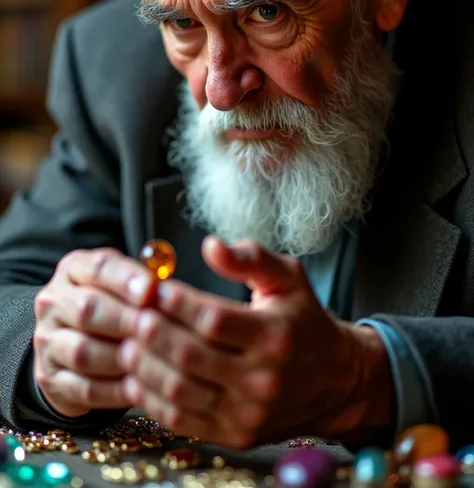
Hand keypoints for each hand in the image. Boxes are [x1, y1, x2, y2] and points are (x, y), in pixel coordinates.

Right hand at [33, 247, 155, 416]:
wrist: (72, 342)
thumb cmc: (111, 305)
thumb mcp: (123, 283)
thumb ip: (143, 283)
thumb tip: (165, 292)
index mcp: (74, 270)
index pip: (98, 267)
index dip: (126, 279)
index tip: (150, 290)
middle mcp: (54, 302)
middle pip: (86, 309)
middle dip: (125, 320)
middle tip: (153, 329)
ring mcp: (48, 341)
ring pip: (82, 351)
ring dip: (121, 358)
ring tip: (151, 360)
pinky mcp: (50, 377)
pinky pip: (84, 387)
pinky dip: (115, 390)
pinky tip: (139, 387)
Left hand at [117, 236, 393, 446]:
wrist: (334, 381)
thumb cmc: (303, 320)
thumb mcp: (288, 279)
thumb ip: (250, 258)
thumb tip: (210, 246)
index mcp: (276, 335)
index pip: (213, 319)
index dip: (177, 303)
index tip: (155, 287)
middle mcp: (264, 378)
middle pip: (190, 355)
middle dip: (153, 332)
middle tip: (133, 312)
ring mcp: (249, 412)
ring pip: (180, 390)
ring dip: (145, 365)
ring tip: (128, 340)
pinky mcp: (236, 435)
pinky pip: (182, 420)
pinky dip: (152, 398)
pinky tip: (139, 375)